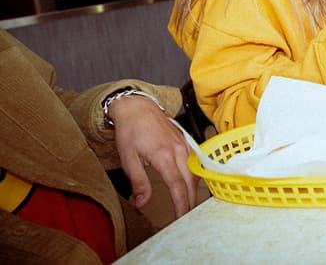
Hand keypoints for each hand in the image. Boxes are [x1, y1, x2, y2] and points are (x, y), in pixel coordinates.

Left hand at [109, 95, 198, 217]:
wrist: (137, 107)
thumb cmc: (131, 131)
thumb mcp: (128, 159)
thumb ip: (138, 182)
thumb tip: (142, 203)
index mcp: (164, 156)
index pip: (178, 186)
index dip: (181, 205)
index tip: (181, 218)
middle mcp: (179, 150)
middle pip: (191, 182)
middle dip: (190, 202)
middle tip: (186, 218)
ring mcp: (184, 145)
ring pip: (195, 173)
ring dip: (194, 190)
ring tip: (188, 205)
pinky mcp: (185, 142)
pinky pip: (195, 163)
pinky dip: (194, 177)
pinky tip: (190, 185)